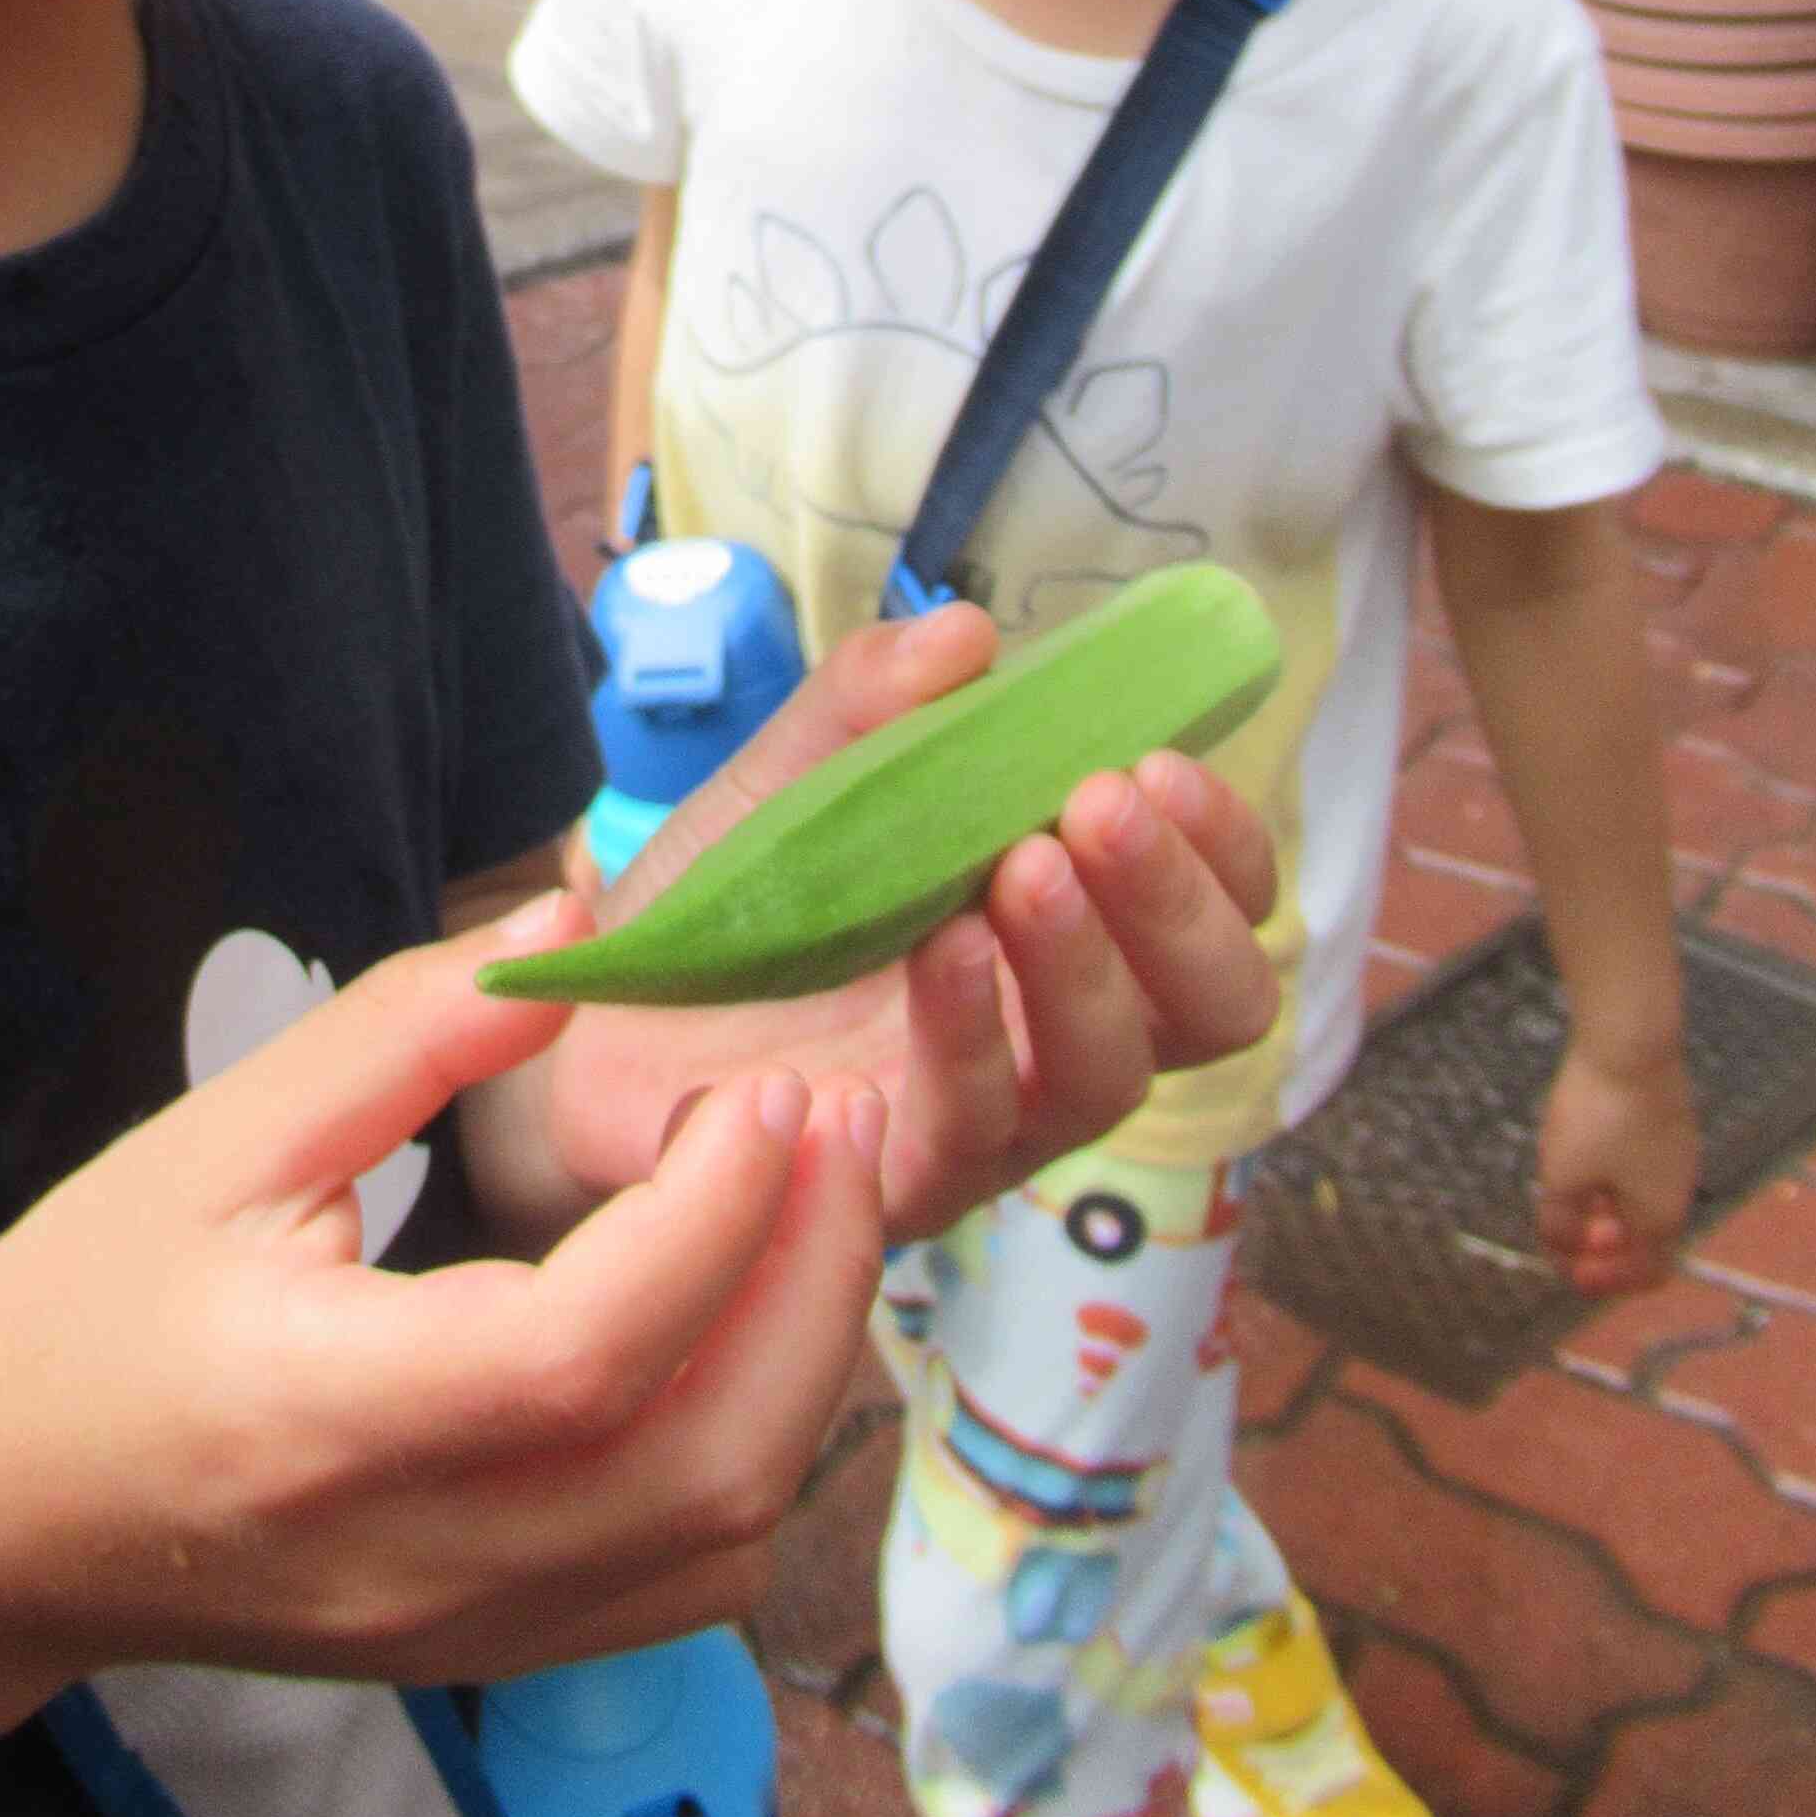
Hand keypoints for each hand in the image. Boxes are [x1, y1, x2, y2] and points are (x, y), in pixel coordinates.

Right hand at [0, 903, 888, 1697]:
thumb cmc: (82, 1305)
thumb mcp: (220, 1136)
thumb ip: (407, 1030)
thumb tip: (583, 922)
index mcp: (323, 1416)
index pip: (580, 1356)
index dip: (706, 1222)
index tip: (759, 1087)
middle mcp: (418, 1557)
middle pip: (701, 1472)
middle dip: (808, 1285)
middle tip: (833, 1123)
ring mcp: (467, 1633)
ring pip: (721, 1543)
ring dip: (804, 1371)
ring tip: (810, 1207)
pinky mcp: (494, 1656)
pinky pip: (686, 1585)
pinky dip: (757, 1454)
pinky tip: (747, 1326)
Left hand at [511, 605, 1278, 1245]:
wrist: (595, 1015)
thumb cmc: (727, 903)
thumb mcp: (791, 775)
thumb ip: (872, 702)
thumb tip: (969, 637)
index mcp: (1067, 927)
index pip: (1218, 908)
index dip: (1220, 845)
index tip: (1161, 762)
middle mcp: (1058, 1031)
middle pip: (1211, 1005)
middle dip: (1178, 901)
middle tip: (1102, 805)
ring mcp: (992, 1118)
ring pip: (1108, 1075)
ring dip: (1083, 962)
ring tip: (1022, 865)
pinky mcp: (902, 1180)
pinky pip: (974, 1129)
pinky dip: (969, 1035)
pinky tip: (942, 951)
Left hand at [1537, 1031, 1698, 1296]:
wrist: (1631, 1041)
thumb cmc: (1599, 1113)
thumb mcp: (1564, 1178)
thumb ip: (1561, 1224)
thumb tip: (1564, 1251)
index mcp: (1662, 1217)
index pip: (1645, 1274)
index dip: (1606, 1282)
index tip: (1569, 1270)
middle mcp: (1679, 1189)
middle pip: (1642, 1237)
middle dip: (1599, 1243)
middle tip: (1563, 1233)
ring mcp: (1677, 1152)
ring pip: (1638, 1197)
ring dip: (1602, 1207)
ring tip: (1565, 1191)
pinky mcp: (1666, 1119)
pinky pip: (1639, 1163)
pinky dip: (1611, 1173)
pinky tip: (1579, 1150)